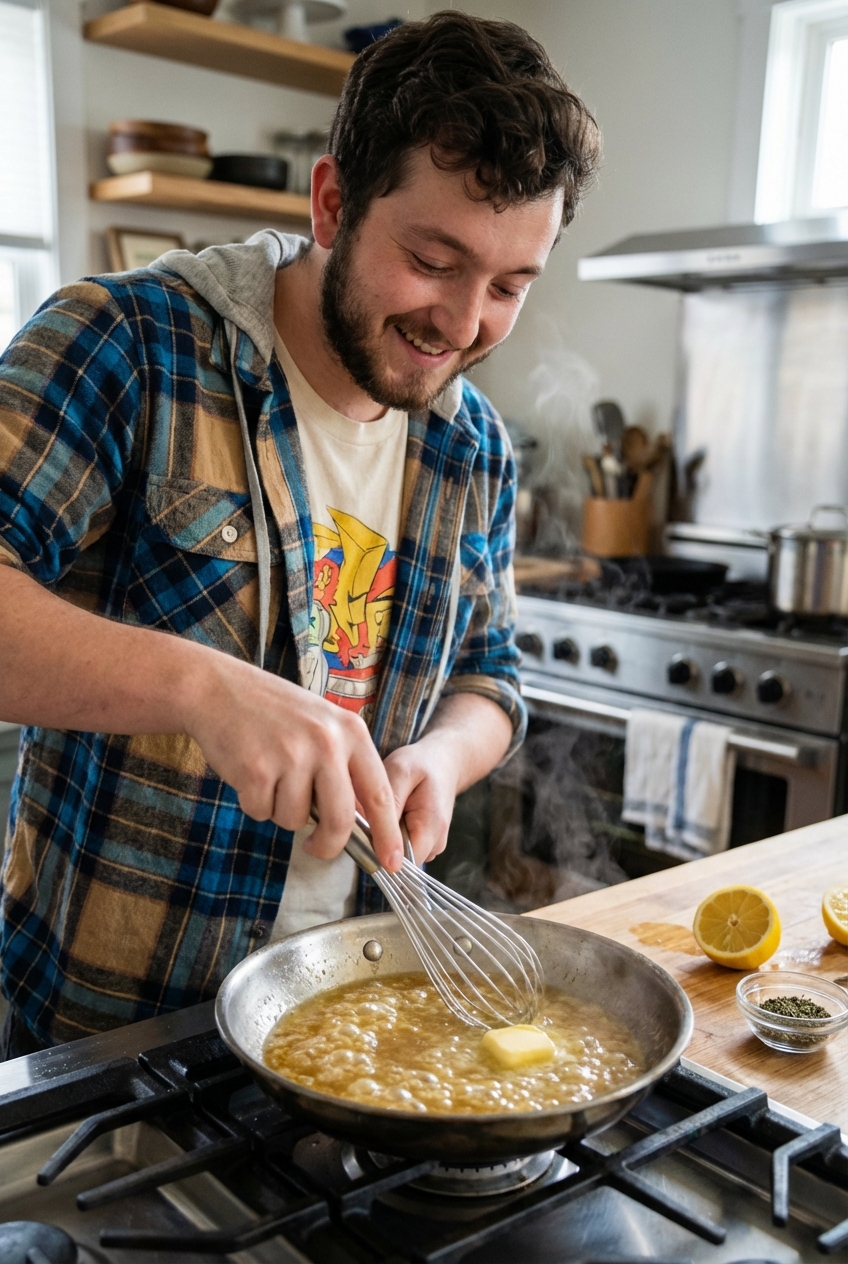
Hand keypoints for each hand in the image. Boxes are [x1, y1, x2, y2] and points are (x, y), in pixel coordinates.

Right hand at [183, 652, 402, 869]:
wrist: (219, 688)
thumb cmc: (273, 710)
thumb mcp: (323, 724)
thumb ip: (344, 764)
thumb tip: (359, 822)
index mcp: (350, 732)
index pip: (380, 793)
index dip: (388, 834)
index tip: (392, 862)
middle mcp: (327, 743)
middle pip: (340, 820)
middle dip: (328, 844)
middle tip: (316, 847)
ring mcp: (292, 756)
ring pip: (295, 819)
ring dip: (280, 810)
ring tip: (269, 775)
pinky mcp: (257, 771)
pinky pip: (262, 812)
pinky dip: (254, 802)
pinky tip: (249, 772)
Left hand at [383, 737, 459, 864]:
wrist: (444, 763)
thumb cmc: (421, 764)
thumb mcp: (400, 772)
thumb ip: (388, 805)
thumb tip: (371, 836)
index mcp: (431, 827)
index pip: (400, 862)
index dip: (377, 849)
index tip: (366, 826)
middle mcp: (435, 844)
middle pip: (397, 861)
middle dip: (379, 840)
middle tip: (376, 810)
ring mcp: (432, 847)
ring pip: (397, 856)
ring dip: (386, 837)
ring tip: (390, 808)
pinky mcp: (425, 845)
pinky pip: (401, 849)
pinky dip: (392, 834)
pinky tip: (395, 814)